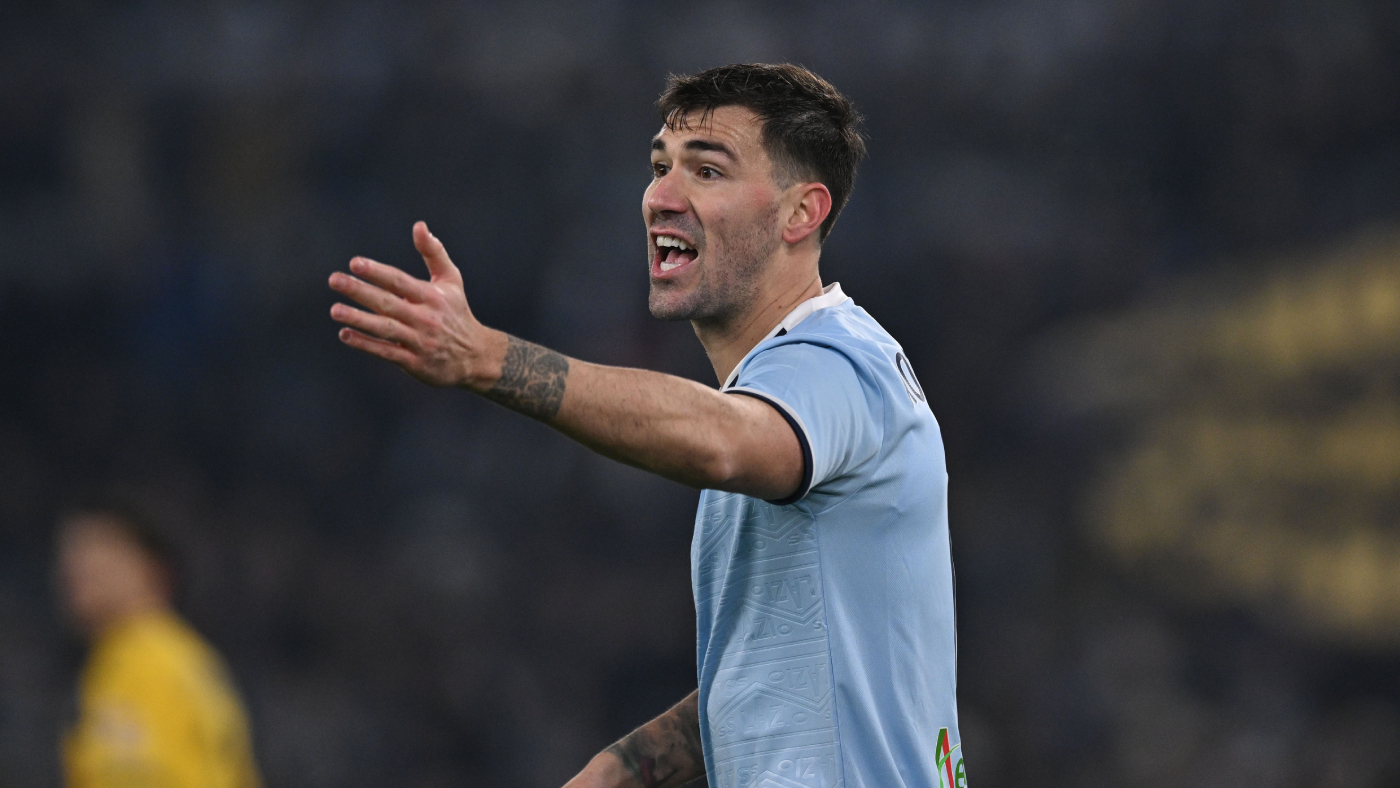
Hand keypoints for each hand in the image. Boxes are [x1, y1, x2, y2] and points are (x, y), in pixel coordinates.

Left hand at [329, 222, 503, 387]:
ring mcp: (419, 341)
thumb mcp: (452, 280)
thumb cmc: (457, 312)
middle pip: (388, 303)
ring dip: (359, 319)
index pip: (400, 281)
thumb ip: (434, 252)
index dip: (377, 272)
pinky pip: (386, 352)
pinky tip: (345, 334)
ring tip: (335, 310)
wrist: (475, 356)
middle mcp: (425, 318)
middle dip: (360, 291)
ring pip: (385, 328)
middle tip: (334, 280)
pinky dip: (366, 344)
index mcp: (432, 296)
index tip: (355, 263)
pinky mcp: (414, 362)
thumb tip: (419, 225)